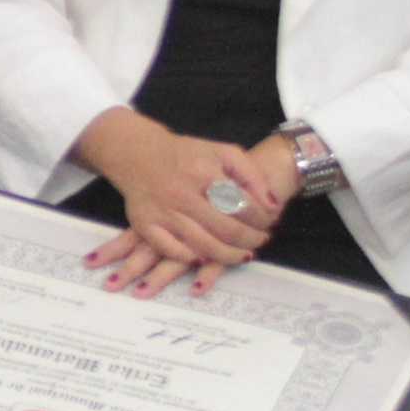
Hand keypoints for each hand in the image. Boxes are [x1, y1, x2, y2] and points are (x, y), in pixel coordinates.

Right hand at [70, 107, 282, 298]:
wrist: (137, 153)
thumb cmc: (186, 154)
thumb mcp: (223, 152)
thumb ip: (252, 175)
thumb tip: (272, 206)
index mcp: (203, 172)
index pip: (243, 205)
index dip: (263, 219)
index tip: (269, 222)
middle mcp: (182, 193)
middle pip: (227, 230)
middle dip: (251, 240)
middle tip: (260, 240)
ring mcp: (162, 211)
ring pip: (204, 246)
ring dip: (230, 255)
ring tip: (243, 254)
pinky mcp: (144, 223)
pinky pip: (173, 251)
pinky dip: (193, 258)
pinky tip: (207, 257)